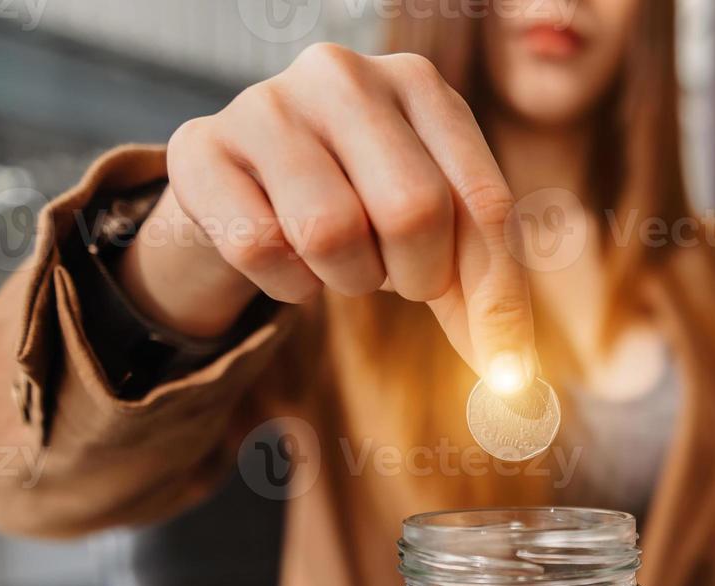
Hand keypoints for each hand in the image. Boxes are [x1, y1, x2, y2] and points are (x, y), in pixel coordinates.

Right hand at [120, 43, 535, 387]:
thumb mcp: (431, 226)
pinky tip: (287, 259)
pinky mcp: (200, 147)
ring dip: (348, 277)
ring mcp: (266, 104)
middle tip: (397, 275)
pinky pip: (260, 247)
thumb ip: (480, 286)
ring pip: (332, 231)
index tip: (506, 372)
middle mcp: (344, 76)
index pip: (484, 201)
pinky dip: (286, 282)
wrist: (241, 186)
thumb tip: (514, 379)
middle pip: (414, 210)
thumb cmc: (356, 202)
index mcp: (420, 85)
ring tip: (341, 257)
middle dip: (416, 275)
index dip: (500, 297)